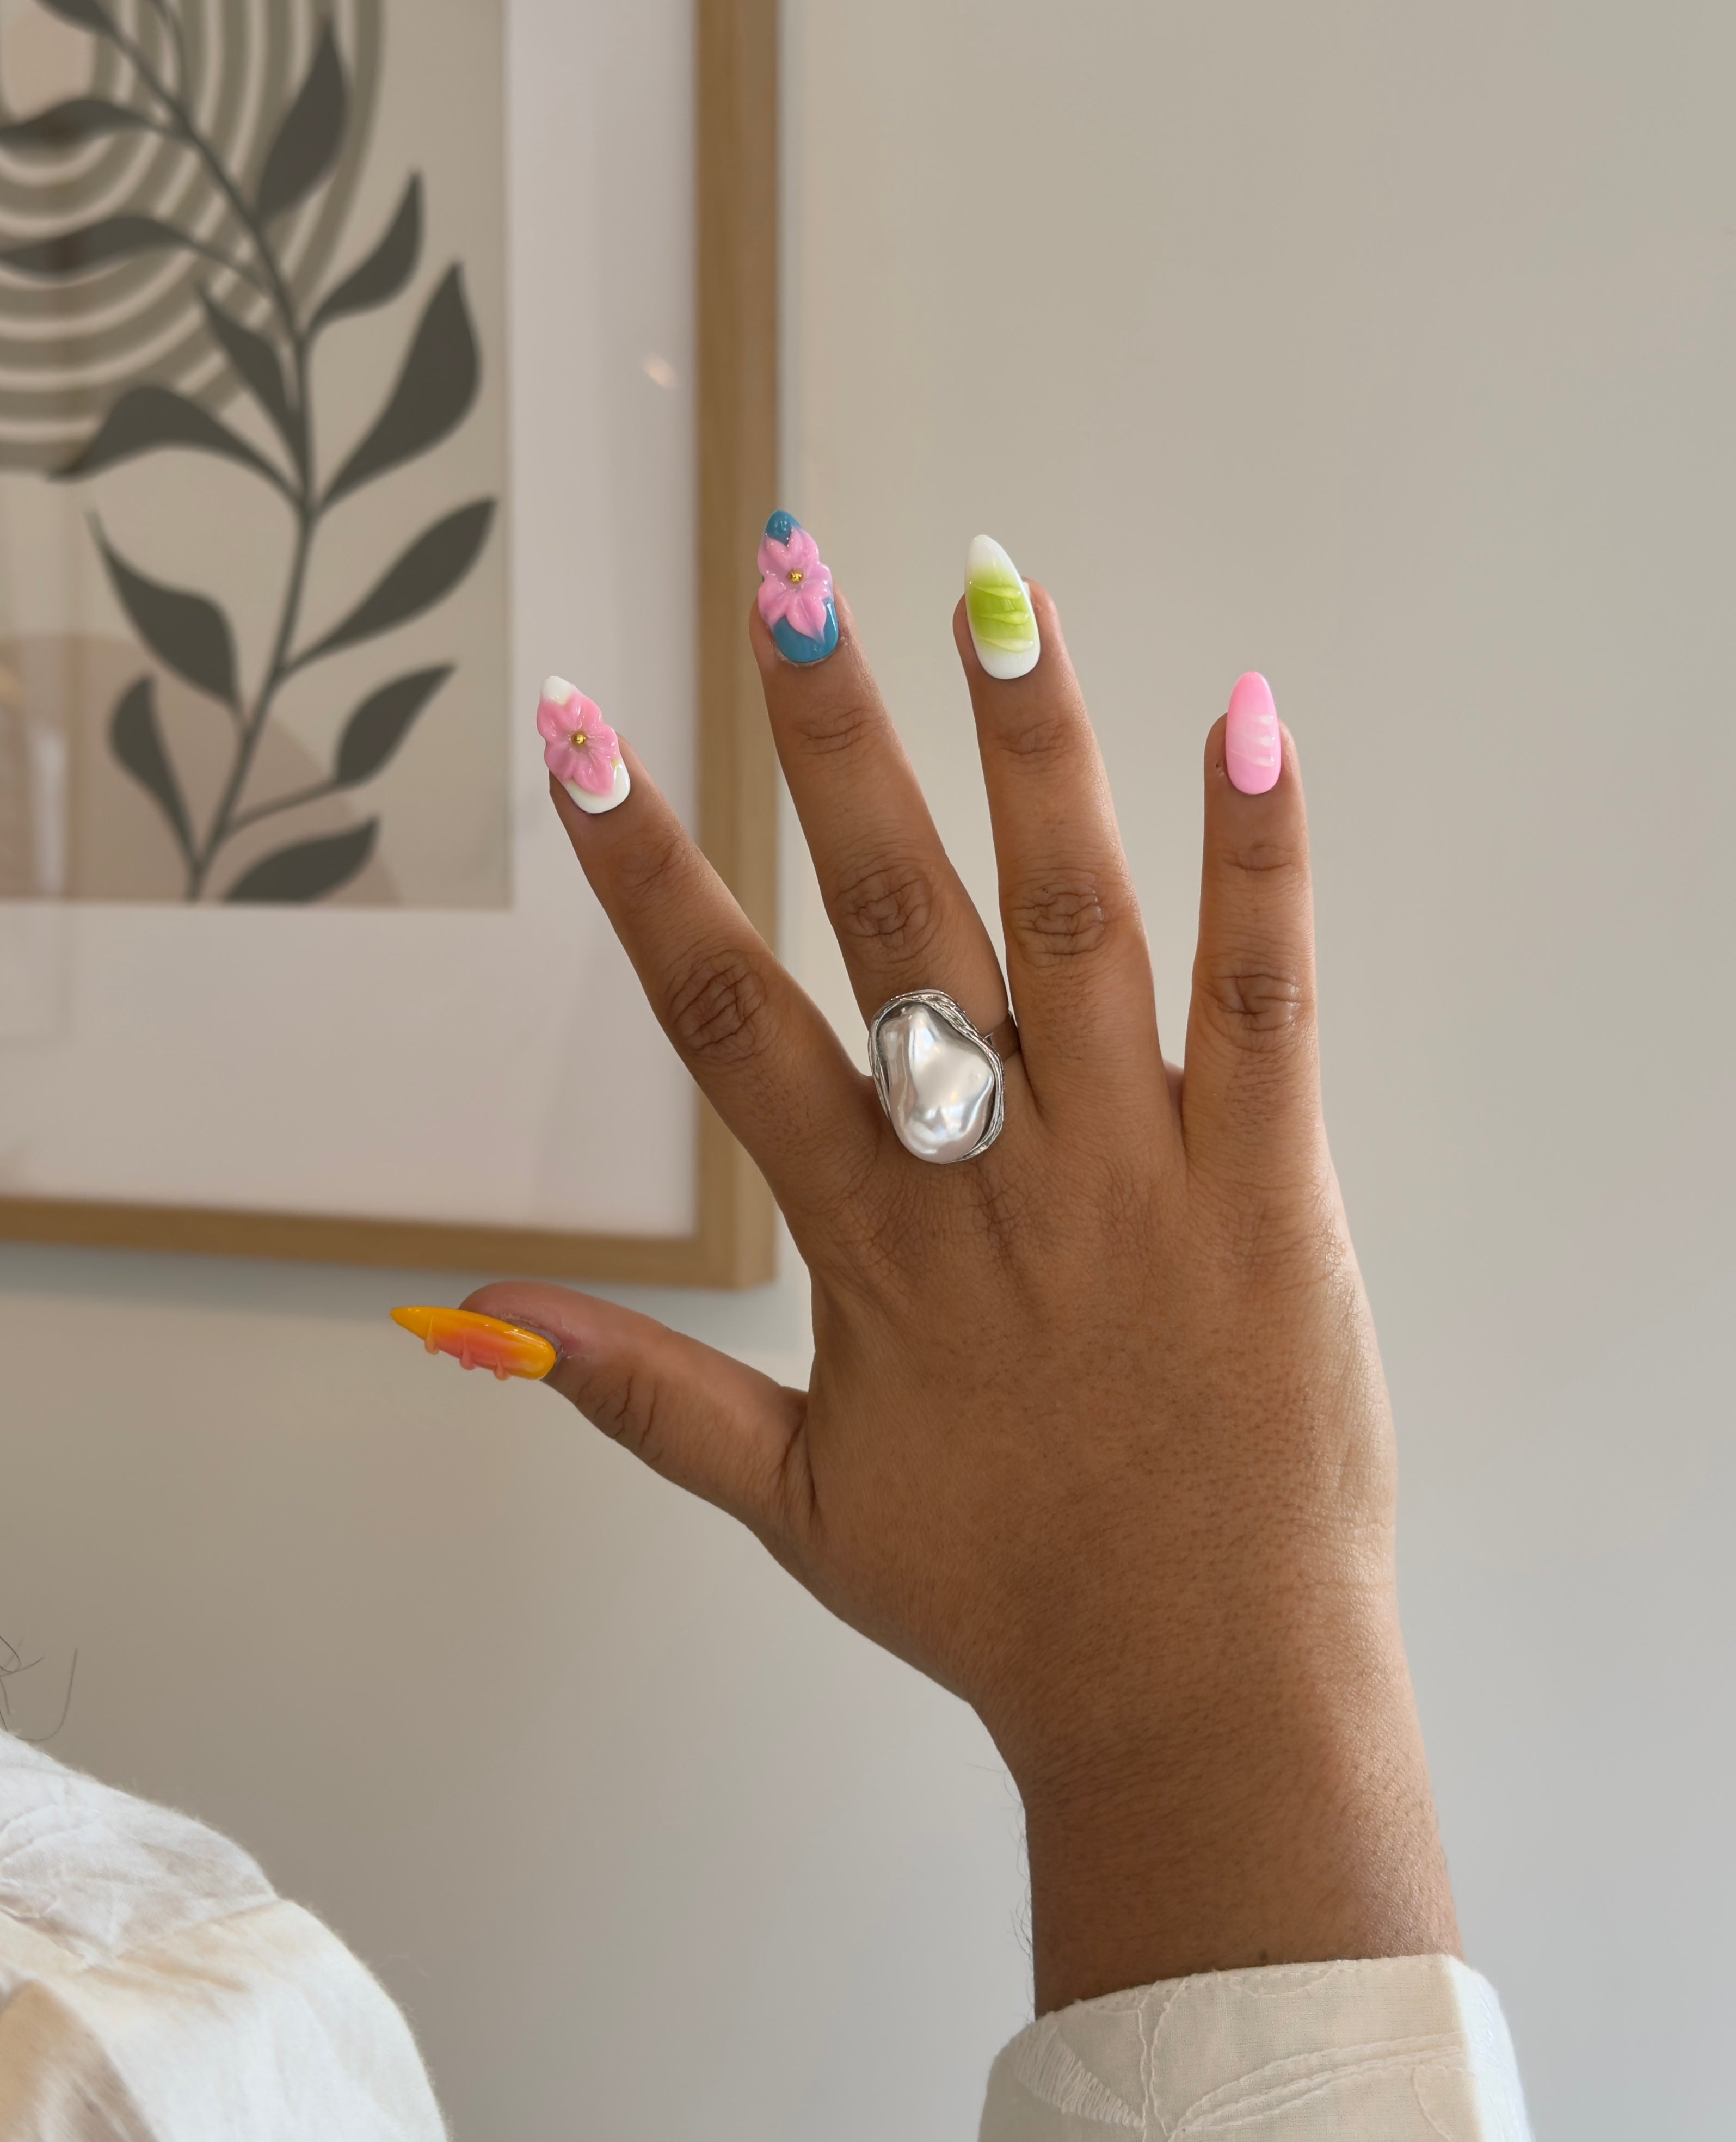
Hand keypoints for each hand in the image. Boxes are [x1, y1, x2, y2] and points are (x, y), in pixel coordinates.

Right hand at [469, 577, 1458, 2011]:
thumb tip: (465, 1321)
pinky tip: (1248, 721)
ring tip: (992, 589)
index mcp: (868, 1246)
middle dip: (827, 745)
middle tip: (781, 575)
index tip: (584, 725)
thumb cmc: (997, 1597)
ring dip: (1031, 751)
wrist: (1198, 1698)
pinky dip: (1259, 860)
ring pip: (1073, 927)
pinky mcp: (1270, 1184)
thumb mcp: (792, 1503)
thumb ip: (630, 1392)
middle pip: (891, 926)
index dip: (644, 864)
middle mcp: (989, 1181)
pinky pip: (1266, 997)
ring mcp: (1137, 1172)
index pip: (726, 1015)